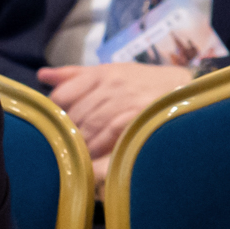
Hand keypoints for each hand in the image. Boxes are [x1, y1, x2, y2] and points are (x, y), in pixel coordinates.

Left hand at [37, 62, 194, 159]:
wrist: (187, 88)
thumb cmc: (146, 83)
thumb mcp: (112, 71)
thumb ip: (75, 75)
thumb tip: (42, 74)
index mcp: (102, 73)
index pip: (64, 93)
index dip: (58, 112)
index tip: (58, 126)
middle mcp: (111, 84)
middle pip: (76, 113)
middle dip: (69, 133)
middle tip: (65, 147)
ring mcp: (125, 100)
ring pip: (90, 125)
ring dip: (82, 143)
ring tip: (77, 156)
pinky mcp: (137, 117)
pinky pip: (108, 133)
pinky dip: (98, 147)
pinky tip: (93, 157)